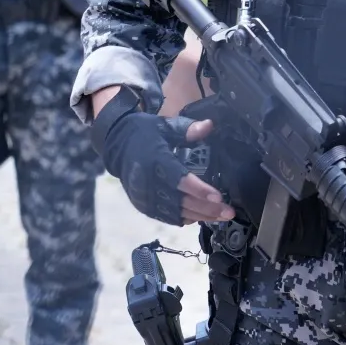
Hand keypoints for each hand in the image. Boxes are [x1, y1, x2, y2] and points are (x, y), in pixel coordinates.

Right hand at [90, 91, 234, 225]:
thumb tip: (209, 126)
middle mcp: (149, 182)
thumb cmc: (145, 134)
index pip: (179, 179)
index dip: (199, 190)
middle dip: (207, 209)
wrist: (116, 145)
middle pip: (181, 201)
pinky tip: (201, 217)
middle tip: (229, 212)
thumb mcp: (165, 126)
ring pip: (176, 213)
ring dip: (200, 216)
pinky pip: (166, 217)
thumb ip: (188, 129)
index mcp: (155, 160)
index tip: (219, 196)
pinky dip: (185, 218)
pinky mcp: (143, 205)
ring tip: (221, 216)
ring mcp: (144, 196)